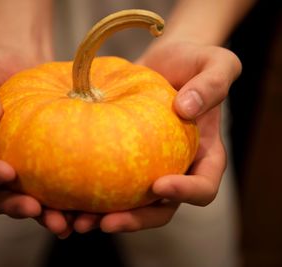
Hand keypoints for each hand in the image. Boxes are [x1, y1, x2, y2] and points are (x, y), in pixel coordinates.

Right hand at [0, 49, 72, 236]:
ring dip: (43, 214)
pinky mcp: (44, 166)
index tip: (5, 172)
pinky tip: (83, 211)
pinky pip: (52, 188)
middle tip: (34, 208)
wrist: (22, 66)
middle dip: (14, 205)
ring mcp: (19, 168)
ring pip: (26, 199)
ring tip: (63, 222)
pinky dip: (65, 203)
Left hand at [69, 40, 241, 232]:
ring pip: (132, 205)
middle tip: (107, 222)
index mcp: (205, 156)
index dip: (185, 193)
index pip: (203, 187)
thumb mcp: (215, 64)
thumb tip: (185, 109)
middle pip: (162, 208)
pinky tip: (66, 198)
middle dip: (136, 220)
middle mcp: (177, 169)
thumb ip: (211, 84)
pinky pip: (110, 183)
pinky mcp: (125, 159)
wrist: (164, 61)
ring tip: (78, 220)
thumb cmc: (195, 61)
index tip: (158, 184)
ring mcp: (149, 166)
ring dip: (107, 217)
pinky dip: (91, 195)